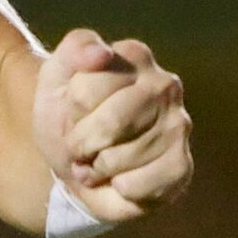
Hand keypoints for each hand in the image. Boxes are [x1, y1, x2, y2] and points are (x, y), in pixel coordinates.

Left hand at [30, 29, 191, 222]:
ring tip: (97, 162)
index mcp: (134, 56)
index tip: (74, 112)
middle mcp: (164, 86)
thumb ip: (75, 50)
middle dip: (82, 142)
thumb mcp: (55, 77)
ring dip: (97, 168)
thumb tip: (102, 53)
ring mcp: (178, 126)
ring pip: (120, 157)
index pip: (85, 90)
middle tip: (80, 145)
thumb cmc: (66, 115)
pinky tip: (120, 179)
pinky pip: (139, 184)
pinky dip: (118, 187)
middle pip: (110, 123)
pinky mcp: (181, 165)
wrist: (77, 162)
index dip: (70, 111)